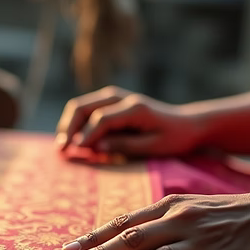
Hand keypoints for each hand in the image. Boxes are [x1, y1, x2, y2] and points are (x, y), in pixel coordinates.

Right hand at [55, 86, 205, 156]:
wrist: (187, 123)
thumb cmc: (173, 138)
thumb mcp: (153, 147)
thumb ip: (124, 145)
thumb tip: (95, 146)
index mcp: (134, 108)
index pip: (101, 119)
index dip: (86, 136)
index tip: (75, 153)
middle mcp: (121, 97)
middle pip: (84, 107)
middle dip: (68, 128)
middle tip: (62, 150)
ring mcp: (115, 96)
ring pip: (81, 105)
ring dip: (68, 124)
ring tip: (63, 146)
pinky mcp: (112, 100)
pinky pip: (87, 109)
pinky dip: (76, 123)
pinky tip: (74, 141)